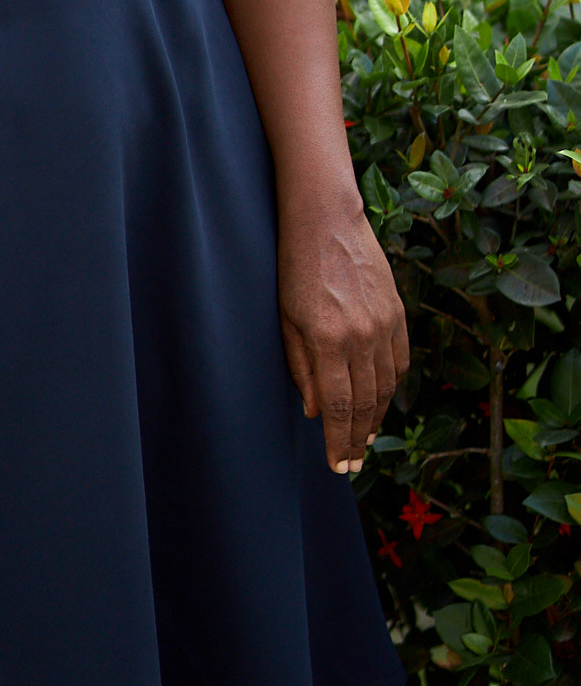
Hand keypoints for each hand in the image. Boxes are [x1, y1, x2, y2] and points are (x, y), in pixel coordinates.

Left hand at [277, 196, 409, 474]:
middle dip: (358, 439)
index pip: (338, 407)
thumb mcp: (286, 317)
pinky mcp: (398, 312)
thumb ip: (301, 366)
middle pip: (366, 404)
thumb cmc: (294, 266)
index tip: (338, 467)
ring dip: (376, 418)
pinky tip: (381, 400)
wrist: (326, 218)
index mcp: (328, 339)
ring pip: (386, 386)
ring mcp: (385, 324)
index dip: (339, 442)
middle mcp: (362, 336)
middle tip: (352, 464)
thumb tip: (316, 412)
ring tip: (365, 439)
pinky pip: (400, 361)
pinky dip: (391, 386)